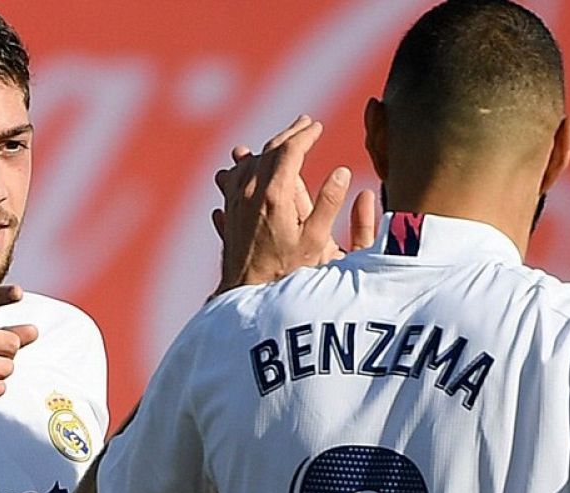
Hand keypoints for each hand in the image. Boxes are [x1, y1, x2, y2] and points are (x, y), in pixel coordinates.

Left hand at [211, 115, 377, 293]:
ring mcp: (235, 200)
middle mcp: (251, 191)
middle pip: (269, 150)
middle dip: (290, 134)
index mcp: (275, 193)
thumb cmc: (285, 270)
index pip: (290, 150)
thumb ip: (329, 204)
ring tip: (280, 143)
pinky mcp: (227, 212)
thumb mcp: (315, 241)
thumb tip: (342, 172)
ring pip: (249, 162)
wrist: (245, 292)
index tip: (318, 126)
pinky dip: (244, 167)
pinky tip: (244, 168)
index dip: (306, 134)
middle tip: (305, 124)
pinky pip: (233, 179)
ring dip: (267, 148)